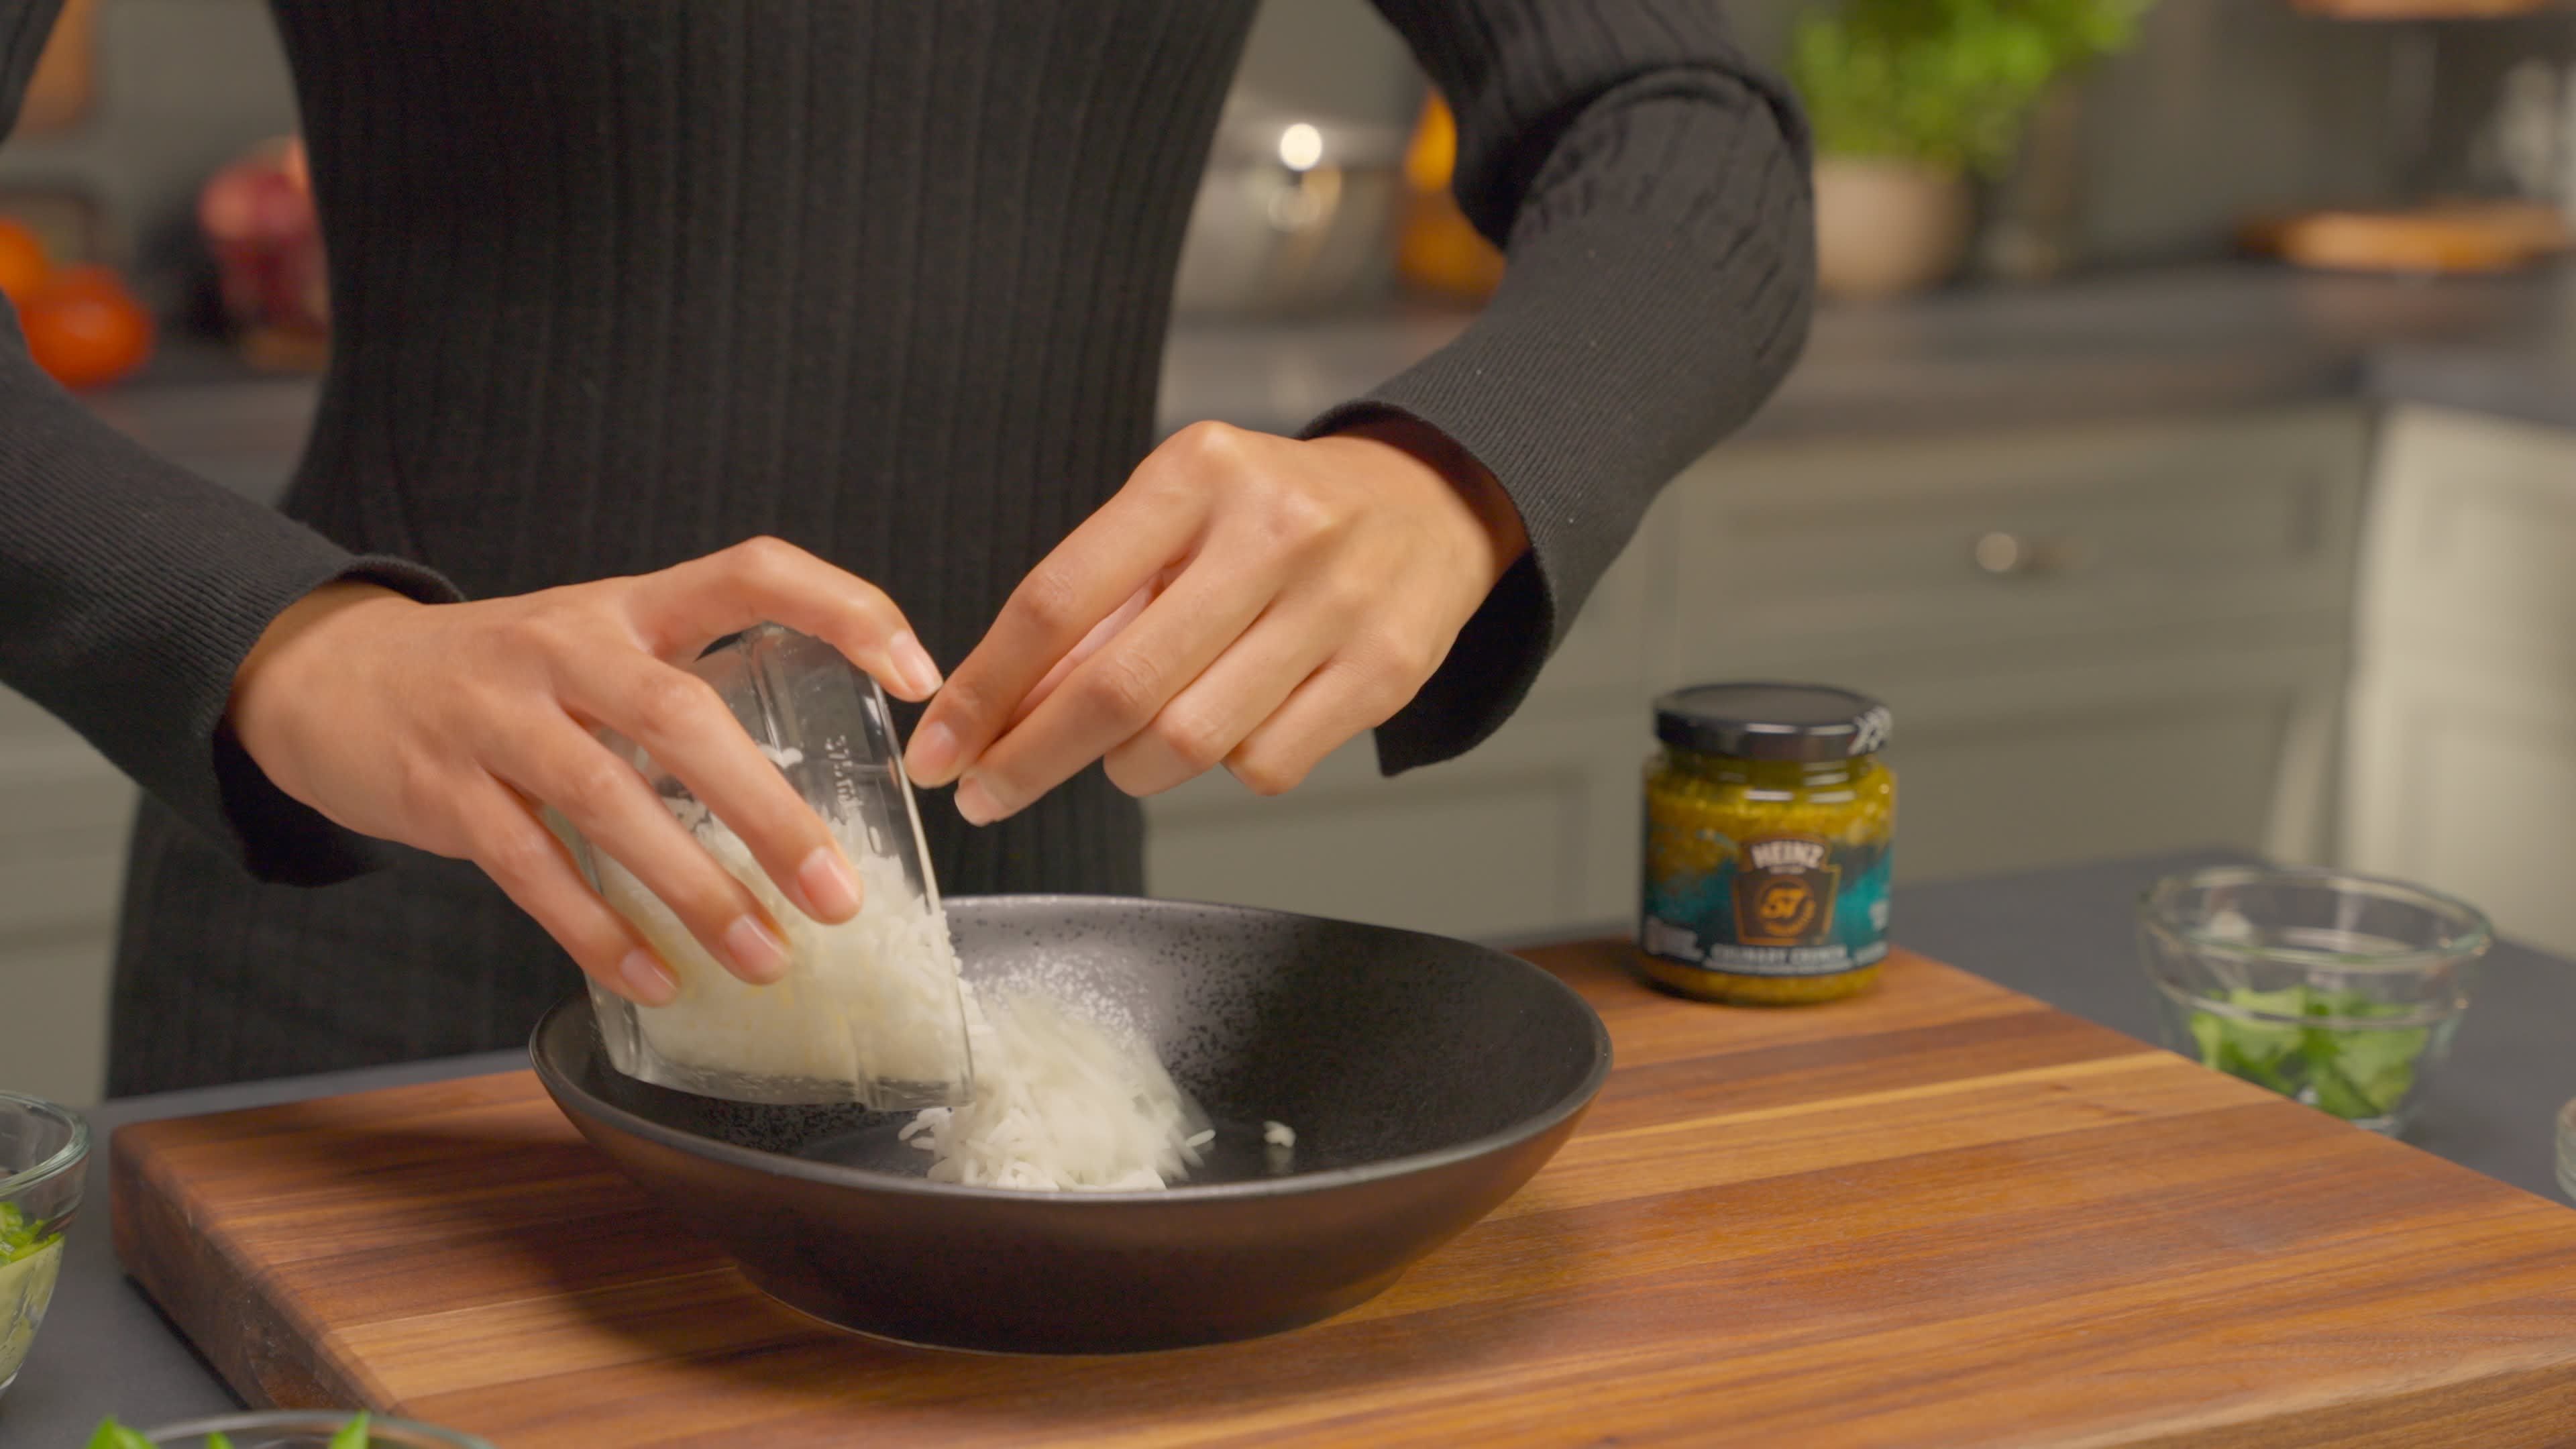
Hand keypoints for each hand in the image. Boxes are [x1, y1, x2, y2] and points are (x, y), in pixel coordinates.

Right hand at [228, 538, 943, 1005]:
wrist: (333, 677)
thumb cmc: (505, 677)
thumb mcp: (600, 648)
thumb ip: (690, 694)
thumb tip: (812, 792)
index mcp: (629, 604)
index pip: (754, 571)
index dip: (845, 608)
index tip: (920, 674)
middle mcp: (567, 644)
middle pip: (684, 717)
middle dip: (769, 814)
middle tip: (839, 895)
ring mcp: (497, 714)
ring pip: (610, 802)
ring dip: (696, 892)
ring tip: (766, 959)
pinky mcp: (441, 787)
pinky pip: (532, 868)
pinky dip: (598, 930)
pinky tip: (655, 979)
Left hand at [904, 418, 1527, 820]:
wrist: (1431, 503)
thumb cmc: (1274, 515)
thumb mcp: (1176, 518)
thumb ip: (1094, 608)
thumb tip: (999, 714)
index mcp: (1195, 474)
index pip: (1058, 599)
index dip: (985, 689)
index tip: (937, 750)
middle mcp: (1271, 530)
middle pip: (1119, 687)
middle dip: (1031, 759)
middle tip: (987, 795)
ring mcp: (1336, 602)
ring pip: (1190, 741)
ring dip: (1130, 768)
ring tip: (1124, 750)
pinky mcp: (1387, 669)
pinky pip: (1265, 765)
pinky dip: (1225, 769)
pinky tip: (1233, 724)